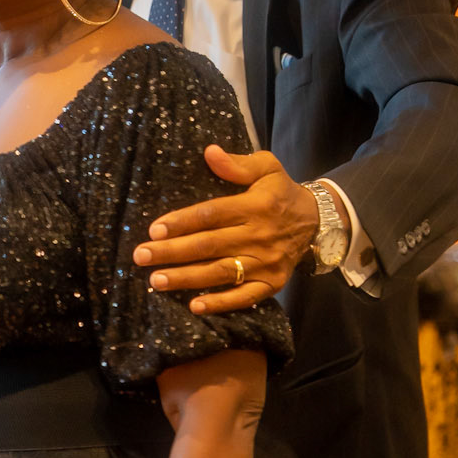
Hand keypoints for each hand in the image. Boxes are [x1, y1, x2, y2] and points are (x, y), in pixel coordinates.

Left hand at [134, 147, 327, 315]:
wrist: (316, 222)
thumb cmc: (281, 193)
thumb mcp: (267, 168)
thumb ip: (238, 164)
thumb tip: (209, 152)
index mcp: (255, 206)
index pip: (212, 215)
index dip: (182, 222)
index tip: (154, 230)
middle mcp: (259, 236)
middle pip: (209, 246)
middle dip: (172, 252)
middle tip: (141, 256)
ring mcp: (265, 263)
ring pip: (220, 273)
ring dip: (186, 278)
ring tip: (156, 280)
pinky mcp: (271, 284)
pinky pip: (243, 297)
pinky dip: (219, 303)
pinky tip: (193, 306)